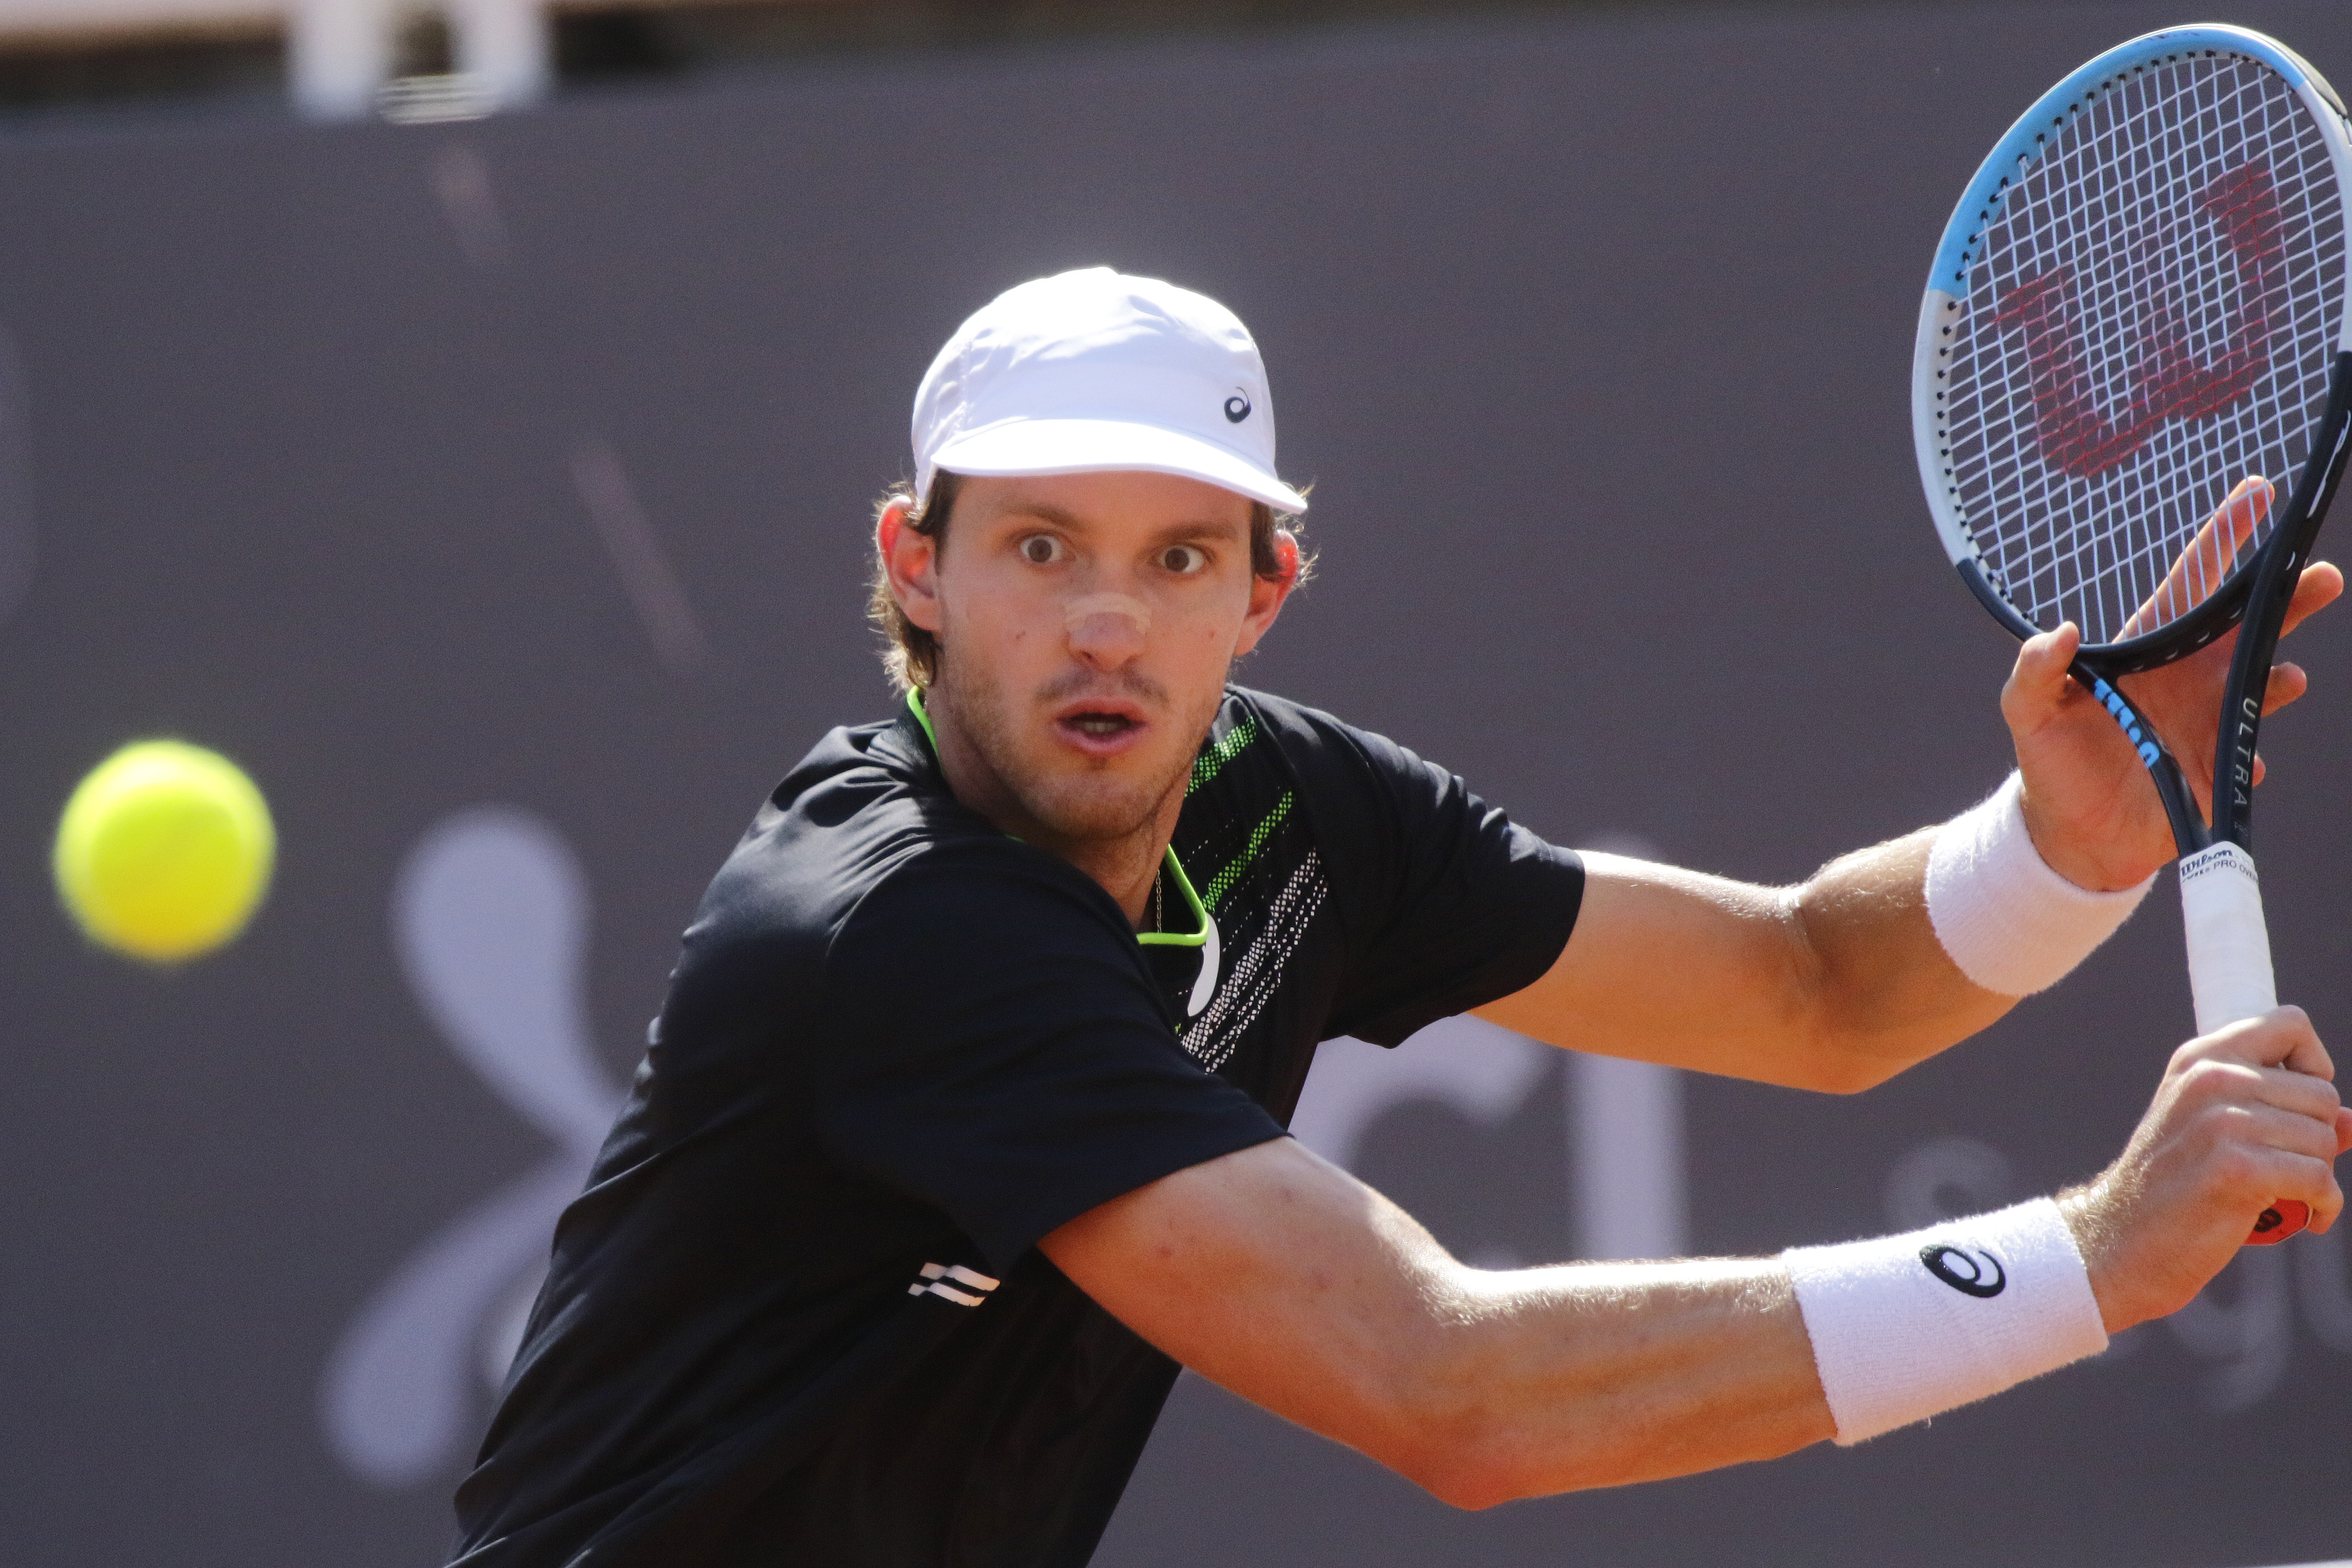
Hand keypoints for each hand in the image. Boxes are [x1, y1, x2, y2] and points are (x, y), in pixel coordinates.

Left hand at [1999, 475, 2343, 890]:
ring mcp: (2208, 720)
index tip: (2258, 493)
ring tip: (2289, 676)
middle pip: (2246, 624)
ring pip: (2262, 683)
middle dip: (2285, 597)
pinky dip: (2248, 759)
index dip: (2223, 537)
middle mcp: (2187, 676)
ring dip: (2282, 675)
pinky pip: (2246, 756)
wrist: (2070, 835)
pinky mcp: (2216, 768)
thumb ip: (2034, 670)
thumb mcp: (2026, 713)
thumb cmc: (2049, 762)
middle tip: (2319, 575)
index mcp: (2145, 650)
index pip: (2190, 582)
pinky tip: (2244, 763)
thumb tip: (2059, 631)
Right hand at [2060, 1007, 2351, 1332]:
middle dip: (2318, 1137)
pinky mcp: (2234, 1168)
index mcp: (2201, 1058)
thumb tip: (2350, 1122)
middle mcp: (2209, 1078)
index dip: (2312, 1064)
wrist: (2123, 1240)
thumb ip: (2278, 1114)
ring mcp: (2220, 1121)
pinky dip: (2324, 1204)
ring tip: (2291, 1195)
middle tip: (2288, 1167)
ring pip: (2324, 1138)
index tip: (2296, 1107)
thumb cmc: (2175, 1187)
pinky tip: (2308, 1218)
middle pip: (2321, 1094)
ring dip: (2321, 1176)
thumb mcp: (2214, 1130)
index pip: (2289, 1024)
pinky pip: (2318, 1178)